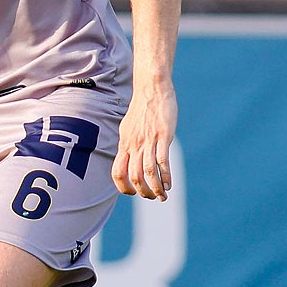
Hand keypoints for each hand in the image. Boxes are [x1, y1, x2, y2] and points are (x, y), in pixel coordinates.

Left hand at [112, 84, 176, 200]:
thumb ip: (128, 143)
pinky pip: (162, 160)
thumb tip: (126, 154)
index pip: (117, 172)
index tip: (133, 193)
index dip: (123, 186)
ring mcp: (148, 141)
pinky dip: (165, 176)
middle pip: (134, 176)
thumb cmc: (141, 109)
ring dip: (155, 188)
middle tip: (152, 197)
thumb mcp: (128, 127)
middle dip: (142, 191)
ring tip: (162, 197)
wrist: (151, 89)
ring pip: (148, 171)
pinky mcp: (163, 136)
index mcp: (124, 144)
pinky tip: (169, 185)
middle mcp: (134, 145)